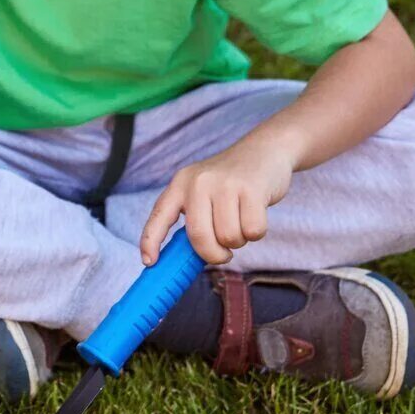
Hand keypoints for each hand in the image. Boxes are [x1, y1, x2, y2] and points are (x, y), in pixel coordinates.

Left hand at [139, 138, 293, 265]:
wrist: (265, 151)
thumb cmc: (232, 183)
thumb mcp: (203, 191)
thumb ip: (193, 219)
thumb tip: (185, 260)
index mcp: (180, 184)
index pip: (159, 215)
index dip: (150, 241)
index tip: (149, 262)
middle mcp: (198, 182)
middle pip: (199, 237)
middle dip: (213, 254)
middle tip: (224, 253)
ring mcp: (224, 184)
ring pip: (228, 238)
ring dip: (239, 241)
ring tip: (241, 222)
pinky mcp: (251, 188)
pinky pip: (253, 231)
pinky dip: (257, 233)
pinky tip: (256, 214)